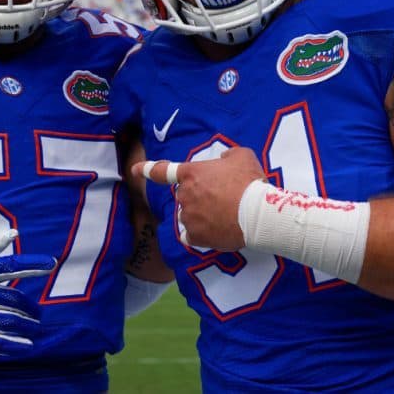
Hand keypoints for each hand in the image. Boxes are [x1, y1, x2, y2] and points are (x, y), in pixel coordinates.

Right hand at [0, 230, 55, 354]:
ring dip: (26, 326)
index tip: (51, 263)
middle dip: (31, 307)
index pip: (10, 265)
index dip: (32, 264)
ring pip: (7, 322)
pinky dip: (12, 344)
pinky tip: (25, 345)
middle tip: (38, 313)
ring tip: (35, 328)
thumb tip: (12, 234)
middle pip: (14, 300)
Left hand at [133, 147, 265, 250]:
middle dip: (200, 196)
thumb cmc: (250, 181)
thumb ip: (228, 156)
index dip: (147, 169)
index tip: (135, 170)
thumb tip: (224, 160)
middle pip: (185, 196)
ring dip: (201, 215)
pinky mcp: (195, 237)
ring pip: (189, 216)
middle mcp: (184, 195)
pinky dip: (201, 234)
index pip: (163, 171)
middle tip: (224, 198)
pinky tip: (215, 231)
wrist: (258, 213)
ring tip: (224, 215)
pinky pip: (192, 236)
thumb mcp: (241, 156)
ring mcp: (188, 217)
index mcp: (191, 173)